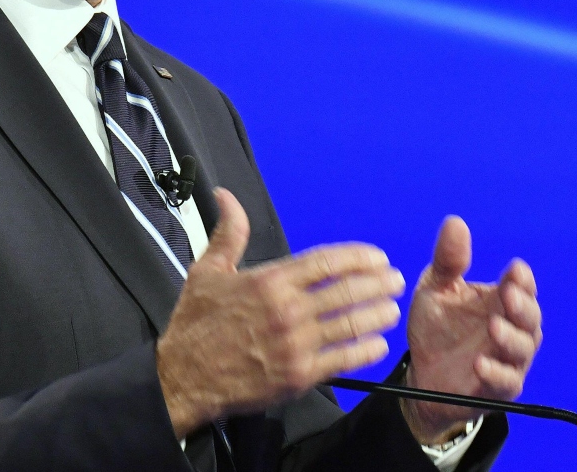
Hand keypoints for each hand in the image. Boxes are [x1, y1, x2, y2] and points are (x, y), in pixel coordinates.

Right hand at [154, 188, 405, 434]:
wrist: (182, 379)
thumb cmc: (195, 325)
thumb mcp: (208, 271)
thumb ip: (229, 233)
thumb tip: (226, 196)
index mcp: (269, 281)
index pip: (326, 262)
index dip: (358, 257)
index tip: (377, 257)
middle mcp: (287, 310)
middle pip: (346, 291)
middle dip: (377, 283)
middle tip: (395, 280)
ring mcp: (294, 345)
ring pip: (349, 324)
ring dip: (377, 315)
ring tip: (392, 309)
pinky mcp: (297, 376)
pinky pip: (342, 360)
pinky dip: (365, 351)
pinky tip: (378, 344)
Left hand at [402, 216, 542, 444]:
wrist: (422, 375)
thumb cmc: (436, 328)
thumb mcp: (435, 290)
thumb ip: (448, 261)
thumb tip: (455, 222)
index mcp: (501, 301)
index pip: (523, 287)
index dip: (523, 280)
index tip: (515, 270)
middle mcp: (512, 328)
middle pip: (530, 316)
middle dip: (522, 305)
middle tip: (508, 295)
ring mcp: (508, 359)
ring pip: (523, 348)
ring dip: (511, 338)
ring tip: (493, 327)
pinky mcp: (497, 389)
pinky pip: (506, 382)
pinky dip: (497, 373)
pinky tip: (481, 364)